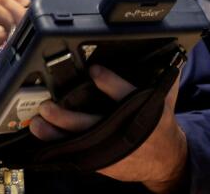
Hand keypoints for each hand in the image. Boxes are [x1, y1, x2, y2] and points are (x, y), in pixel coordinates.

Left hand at [29, 65, 187, 193]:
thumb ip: (165, 74)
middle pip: (92, 125)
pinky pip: (75, 153)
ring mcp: (110, 149)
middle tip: (48, 104)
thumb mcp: (166, 99)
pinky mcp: (101, 161)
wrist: (166, 161)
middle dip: (67, 116)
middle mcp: (123, 132)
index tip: (93, 71)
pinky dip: (58, 145)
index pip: (126, 96)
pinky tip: (42, 134)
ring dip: (55, 133)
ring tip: (38, 122)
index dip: (110, 83)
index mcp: (142, 113)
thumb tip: (171, 48)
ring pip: (78, 142)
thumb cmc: (161, 123)